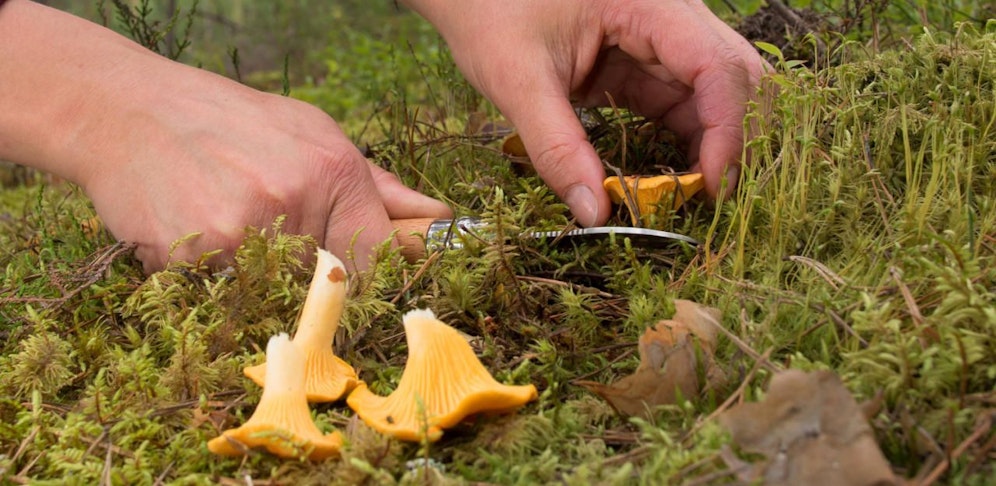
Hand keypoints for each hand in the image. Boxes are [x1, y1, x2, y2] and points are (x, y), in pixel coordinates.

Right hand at [79, 64, 451, 271]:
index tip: (351, 278)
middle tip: (267, 233)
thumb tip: (437, 218)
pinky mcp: (193, 257)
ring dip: (253, 274)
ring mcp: (242, 232)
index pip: (378, 257)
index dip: (367, 275)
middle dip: (303, 273)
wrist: (129, 109)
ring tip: (225, 219)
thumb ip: (375, 185)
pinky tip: (193, 226)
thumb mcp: (312, 133)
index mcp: (333, 171)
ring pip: (271, 292)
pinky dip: (209, 275)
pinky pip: (221, 293)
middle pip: (324, 283)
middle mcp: (294, 202)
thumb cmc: (231, 122)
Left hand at [406, 0, 767, 225]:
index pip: (716, 66)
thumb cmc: (488, 11)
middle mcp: (669, 14)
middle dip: (729, 139)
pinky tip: (667, 179)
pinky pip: (681, 102)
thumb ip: (556, 148)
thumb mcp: (517, 80)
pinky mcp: (643, 59)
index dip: (727, 130)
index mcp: (648, 3)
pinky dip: (682, 142)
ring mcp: (660, 36)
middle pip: (733, 77)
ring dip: (708, 145)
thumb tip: (595, 212)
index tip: (712, 187)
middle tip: (705, 200)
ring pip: (714, 94)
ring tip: (684, 197)